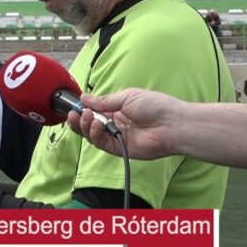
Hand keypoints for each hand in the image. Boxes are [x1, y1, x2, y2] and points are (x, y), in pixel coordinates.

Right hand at [66, 88, 182, 159]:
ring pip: (92, 135)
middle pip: (89, 125)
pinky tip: (95, 125)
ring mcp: (117, 137)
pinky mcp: (120, 149)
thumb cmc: (155, 106)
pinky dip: (94, 134)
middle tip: (74, 113)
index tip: (75, 104)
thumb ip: (103, 101)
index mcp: (117, 109)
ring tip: (85, 116)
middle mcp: (115, 124)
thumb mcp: (126, 97)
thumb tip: (84, 98)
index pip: (94, 111)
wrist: (172, 124)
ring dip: (84, 126)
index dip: (83, 108)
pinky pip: (101, 143)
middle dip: (79, 119)